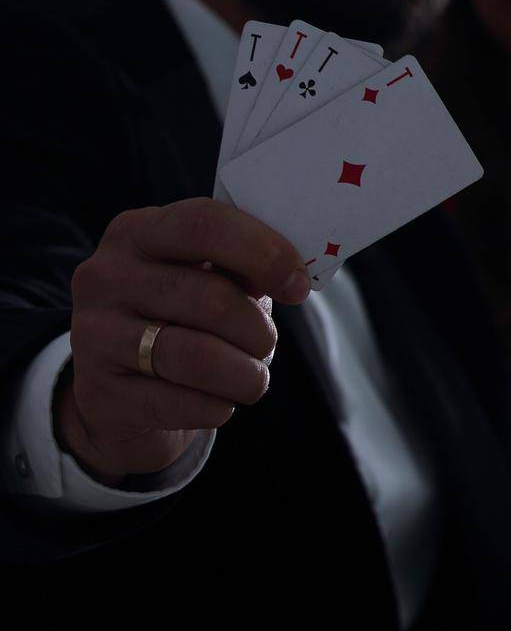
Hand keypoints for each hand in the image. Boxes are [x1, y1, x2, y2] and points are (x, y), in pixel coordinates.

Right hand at [59, 198, 309, 482]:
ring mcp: (93, 335)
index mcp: (138, 232)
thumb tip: (291, 276)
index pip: (204, 223)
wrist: (123, 396)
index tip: (298, 287)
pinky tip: (219, 403)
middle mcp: (105, 277)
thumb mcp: (209, 279)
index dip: (263, 253)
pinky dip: (215, 407)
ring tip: (253, 380)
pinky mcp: (98, 393)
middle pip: (209, 297)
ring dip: (244, 374)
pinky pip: (177, 403)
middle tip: (266, 345)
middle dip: (257, 329)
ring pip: (194, 355)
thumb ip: (243, 266)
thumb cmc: (184, 322)